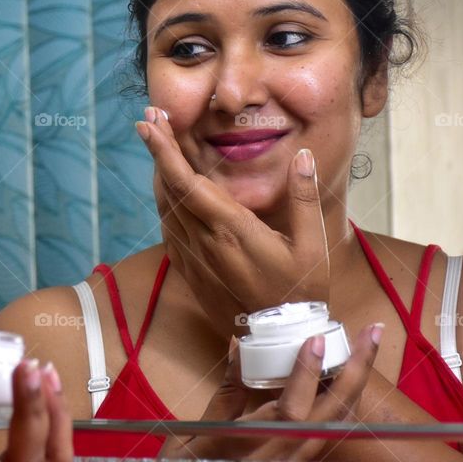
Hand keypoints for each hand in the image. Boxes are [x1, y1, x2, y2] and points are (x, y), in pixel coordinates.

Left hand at [138, 106, 328, 338]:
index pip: (186, 182)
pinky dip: (164, 201)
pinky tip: (167, 187)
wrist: (278, 342)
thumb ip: (305, 198)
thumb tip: (302, 156)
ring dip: (159, 173)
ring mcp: (193, 257)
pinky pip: (168, 228)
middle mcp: (204, 241)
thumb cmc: (300, 293)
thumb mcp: (313, 246)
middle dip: (157, 151)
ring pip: (164, 207)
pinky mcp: (190, 270)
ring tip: (158, 144)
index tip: (149, 123)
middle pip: (169, 188)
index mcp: (231, 229)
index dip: (164, 150)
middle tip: (149, 120)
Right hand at [160, 323, 382, 460]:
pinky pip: (330, 431)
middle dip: (357, 371)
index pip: (292, 412)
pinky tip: (344, 378)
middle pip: (332, 415)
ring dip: (355, 384)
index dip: (306, 375)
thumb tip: (237, 345)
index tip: (315, 339)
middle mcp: (285, 457)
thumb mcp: (200, 430)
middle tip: (372, 332)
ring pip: (338, 424)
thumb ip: (227, 390)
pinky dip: (341, 401)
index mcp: (256, 448)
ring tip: (364, 348)